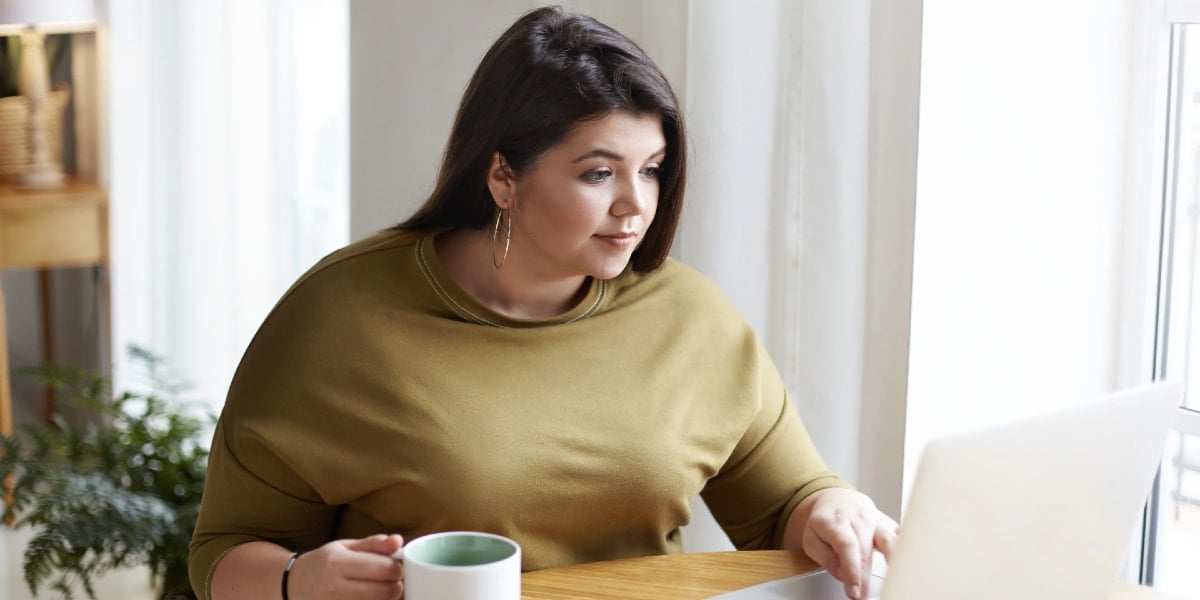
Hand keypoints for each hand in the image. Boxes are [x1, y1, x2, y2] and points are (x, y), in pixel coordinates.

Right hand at [288, 534, 404, 599]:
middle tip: (391, 580)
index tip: (394, 565)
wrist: (293, 584)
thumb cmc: (324, 562)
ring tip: (380, 589)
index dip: (397, 568)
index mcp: (336, 562)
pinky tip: (369, 598)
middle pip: (385, 592)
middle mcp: (332, 587)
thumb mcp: (346, 547)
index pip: (385, 568)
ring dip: (387, 599)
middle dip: (396, 585)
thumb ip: (374, 544)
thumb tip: (398, 541)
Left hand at [787, 488, 896, 599]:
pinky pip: (901, 538)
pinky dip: (906, 551)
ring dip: (893, 565)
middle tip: (862, 597)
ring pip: (891, 542)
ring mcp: (878, 520)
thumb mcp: (812, 539)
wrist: (839, 500)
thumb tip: (842, 574)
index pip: (847, 546)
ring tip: (893, 583)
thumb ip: (825, 558)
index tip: (854, 591)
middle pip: (866, 552)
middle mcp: (860, 518)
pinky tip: (908, 564)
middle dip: (865, 579)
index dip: (852, 571)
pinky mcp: (890, 525)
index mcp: (837, 521)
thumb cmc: (825, 522)